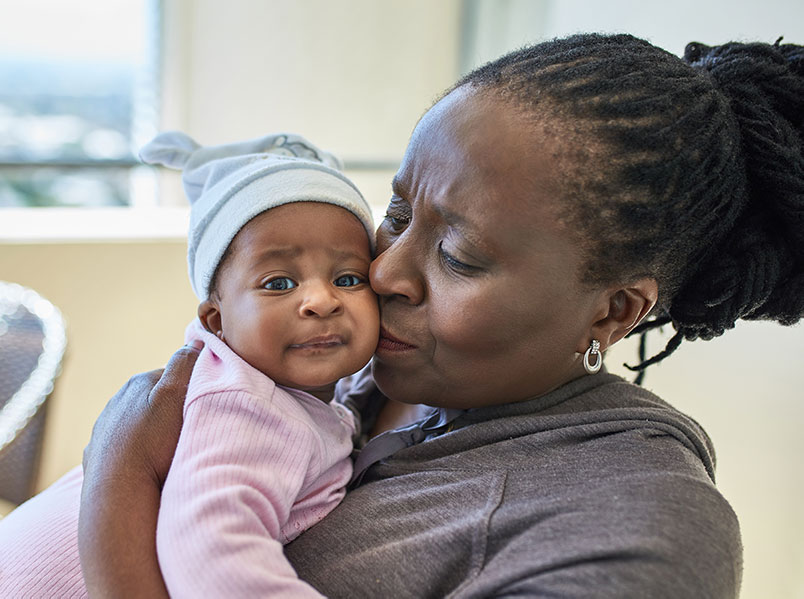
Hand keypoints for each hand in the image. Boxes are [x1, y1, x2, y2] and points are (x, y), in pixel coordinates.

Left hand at [78, 342, 201, 597]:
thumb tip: (195, 339)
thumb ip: (184, 365)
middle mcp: (117, 402)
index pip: (172, 375)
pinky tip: (148, 466)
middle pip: (155, 399)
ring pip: (138, 423)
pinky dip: (136, 453)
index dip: (192, 388)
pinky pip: (123, 448)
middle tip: (190, 429)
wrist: (118, 492)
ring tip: (170, 451)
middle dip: (172, 409)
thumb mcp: (175, 396)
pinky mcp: (97, 456)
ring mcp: (104, 430)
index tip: (205, 404)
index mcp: (138, 383)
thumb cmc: (151, 444)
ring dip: (153, 432)